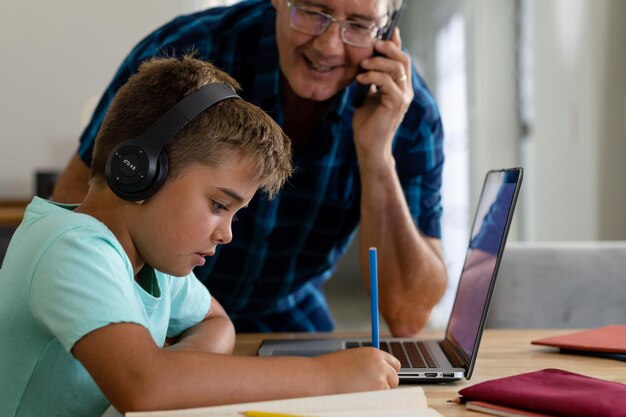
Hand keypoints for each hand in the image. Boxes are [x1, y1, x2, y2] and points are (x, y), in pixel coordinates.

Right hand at [315, 347, 400, 391]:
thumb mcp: (353, 358)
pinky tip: (358, 395)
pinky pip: (380, 399)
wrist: (320, 377)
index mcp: (374, 353)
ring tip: (358, 390)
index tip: (383, 377)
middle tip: (370, 388)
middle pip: (395, 378)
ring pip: (388, 391)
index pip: (394, 364)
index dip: (388, 372)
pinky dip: (372, 400)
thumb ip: (369, 362)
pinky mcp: (376, 392)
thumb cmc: (330, 369)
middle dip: (386, 384)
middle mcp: (380, 364)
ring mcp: (380, 379)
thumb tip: (380, 372)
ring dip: (378, 392)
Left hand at [352, 29, 412, 164]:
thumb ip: (372, 81)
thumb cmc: (367, 124)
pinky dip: (372, 76)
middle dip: (388, 48)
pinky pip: (387, 82)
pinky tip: (360, 79)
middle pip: (403, 59)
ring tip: (362, 64)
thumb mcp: (368, 96)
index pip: (402, 60)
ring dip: (377, 62)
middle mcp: (405, 90)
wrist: (369, 146)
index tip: (387, 32)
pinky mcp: (396, 104)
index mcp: (400, 87)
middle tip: (372, 44)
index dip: (396, 44)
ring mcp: (403, 97)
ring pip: (397, 68)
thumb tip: (365, 64)